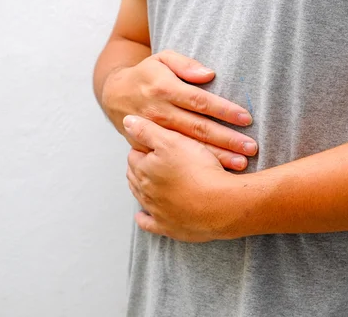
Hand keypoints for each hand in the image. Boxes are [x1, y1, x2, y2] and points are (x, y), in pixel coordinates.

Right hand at [101, 50, 256, 169]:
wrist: (115, 94)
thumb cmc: (147, 74)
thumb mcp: (162, 58)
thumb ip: (185, 64)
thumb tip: (209, 74)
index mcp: (165, 89)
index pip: (200, 101)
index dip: (224, 110)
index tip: (246, 118)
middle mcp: (160, 112)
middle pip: (199, 128)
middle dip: (227, 139)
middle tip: (251, 148)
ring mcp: (154, 133)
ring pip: (189, 147)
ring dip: (216, 157)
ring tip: (241, 164)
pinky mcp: (149, 147)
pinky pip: (175, 158)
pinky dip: (196, 166)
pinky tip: (216, 173)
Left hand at [123, 115, 240, 241]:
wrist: (220, 204)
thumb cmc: (198, 169)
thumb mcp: (173, 140)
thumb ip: (147, 130)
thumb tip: (126, 120)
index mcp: (143, 168)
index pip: (134, 155)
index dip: (143, 147)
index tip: (153, 144)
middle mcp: (145, 191)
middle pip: (136, 176)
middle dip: (142, 167)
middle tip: (153, 159)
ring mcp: (156, 211)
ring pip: (142, 198)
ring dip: (145, 189)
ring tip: (151, 181)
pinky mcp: (168, 227)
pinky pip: (149, 224)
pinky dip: (145, 219)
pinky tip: (143, 216)